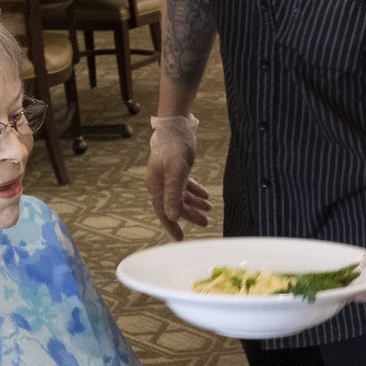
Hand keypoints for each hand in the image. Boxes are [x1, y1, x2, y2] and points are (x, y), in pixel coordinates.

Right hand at [144, 115, 210, 239]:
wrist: (176, 126)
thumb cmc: (173, 147)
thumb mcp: (176, 171)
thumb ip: (173, 194)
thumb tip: (172, 216)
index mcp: (156, 186)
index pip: (163, 211)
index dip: (172, 225)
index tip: (180, 238)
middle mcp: (160, 183)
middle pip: (175, 204)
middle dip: (189, 215)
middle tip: (205, 223)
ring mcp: (169, 176)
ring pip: (182, 196)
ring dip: (195, 204)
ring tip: (208, 210)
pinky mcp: (178, 169)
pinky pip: (186, 185)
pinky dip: (195, 191)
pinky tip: (206, 197)